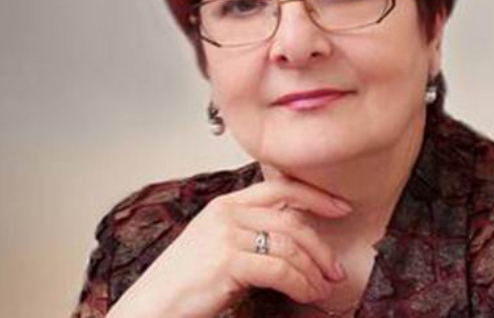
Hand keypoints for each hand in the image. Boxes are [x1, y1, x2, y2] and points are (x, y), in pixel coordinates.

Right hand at [106, 177, 350, 317]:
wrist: (152, 307)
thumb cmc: (183, 283)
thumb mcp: (217, 245)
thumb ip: (249, 233)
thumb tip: (294, 240)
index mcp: (225, 205)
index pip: (280, 187)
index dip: (315, 196)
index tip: (340, 208)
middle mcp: (226, 214)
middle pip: (291, 220)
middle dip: (321, 246)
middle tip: (335, 268)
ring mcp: (226, 235)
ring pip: (290, 247)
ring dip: (313, 271)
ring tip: (321, 288)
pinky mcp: (228, 261)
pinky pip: (280, 270)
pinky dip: (300, 284)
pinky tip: (306, 294)